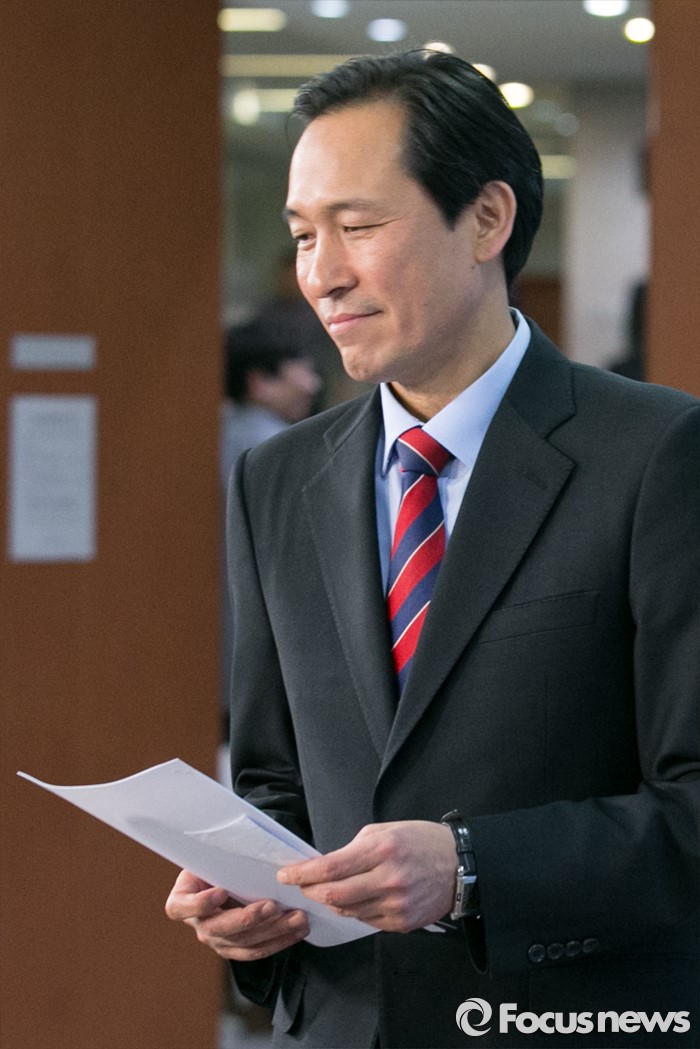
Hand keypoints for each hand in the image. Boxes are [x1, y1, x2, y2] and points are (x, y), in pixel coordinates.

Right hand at [164, 869, 308, 960]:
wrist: (225, 874)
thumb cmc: (217, 862)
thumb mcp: (211, 855)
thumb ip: (218, 857)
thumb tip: (244, 847)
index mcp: (182, 899)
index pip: (181, 907)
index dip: (200, 904)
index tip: (221, 891)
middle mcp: (197, 924)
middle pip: (218, 929)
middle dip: (247, 919)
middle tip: (272, 906)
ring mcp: (216, 940)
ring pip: (243, 943)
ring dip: (273, 931)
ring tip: (296, 918)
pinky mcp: (235, 948)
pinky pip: (257, 950)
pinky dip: (279, 941)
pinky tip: (297, 930)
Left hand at [277, 821, 455, 933]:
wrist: (459, 865)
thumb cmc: (418, 841)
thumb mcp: (385, 831)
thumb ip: (354, 848)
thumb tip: (325, 867)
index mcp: (382, 850)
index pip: (330, 868)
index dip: (302, 874)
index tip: (285, 874)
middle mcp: (389, 879)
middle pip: (334, 895)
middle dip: (310, 891)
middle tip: (300, 886)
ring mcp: (396, 905)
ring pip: (348, 911)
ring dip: (331, 902)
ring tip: (325, 892)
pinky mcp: (402, 923)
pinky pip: (366, 921)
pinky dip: (354, 911)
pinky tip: (354, 900)